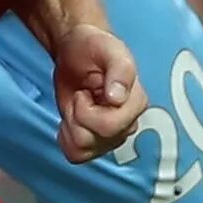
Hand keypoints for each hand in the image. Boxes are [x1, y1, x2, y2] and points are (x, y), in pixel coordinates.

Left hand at [53, 23, 143, 160]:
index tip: (86, 89)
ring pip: (84, 149)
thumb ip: (119, 70)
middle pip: (95, 139)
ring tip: (77, 104)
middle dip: (77, 116)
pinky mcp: (95, 143)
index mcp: (136, 103)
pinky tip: (70, 119)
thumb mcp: (108, 48)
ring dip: (71, 125)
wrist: (77, 52)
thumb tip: (117, 98)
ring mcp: (111, 136)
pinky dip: (66, 138)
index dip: (87, 110)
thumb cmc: (94, 48)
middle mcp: (128, 123)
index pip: (110, 126)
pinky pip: (76, 155)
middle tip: (80, 95)